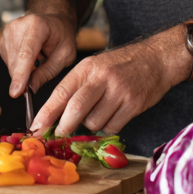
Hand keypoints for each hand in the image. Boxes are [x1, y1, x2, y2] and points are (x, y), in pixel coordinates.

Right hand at [0, 12, 76, 99]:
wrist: (53, 22)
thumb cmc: (62, 36)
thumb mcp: (65, 55)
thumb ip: (48, 72)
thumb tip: (30, 88)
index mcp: (37, 25)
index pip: (26, 54)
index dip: (21, 74)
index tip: (16, 92)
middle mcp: (18, 26)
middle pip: (16, 62)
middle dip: (24, 77)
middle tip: (39, 78)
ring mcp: (8, 32)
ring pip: (10, 64)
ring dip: (23, 71)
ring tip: (38, 60)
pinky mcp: (3, 39)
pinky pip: (8, 62)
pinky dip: (18, 66)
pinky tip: (30, 59)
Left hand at [30, 27, 187, 136]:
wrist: (157, 58)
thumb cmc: (121, 64)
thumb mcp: (95, 66)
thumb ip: (77, 86)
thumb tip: (55, 114)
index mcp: (88, 67)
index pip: (61, 92)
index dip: (46, 113)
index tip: (35, 127)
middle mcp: (102, 78)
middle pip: (75, 109)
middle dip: (63, 127)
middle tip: (58, 134)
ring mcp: (119, 92)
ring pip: (93, 122)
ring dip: (89, 126)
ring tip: (97, 114)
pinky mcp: (133, 105)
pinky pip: (112, 127)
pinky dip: (107, 127)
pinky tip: (111, 116)